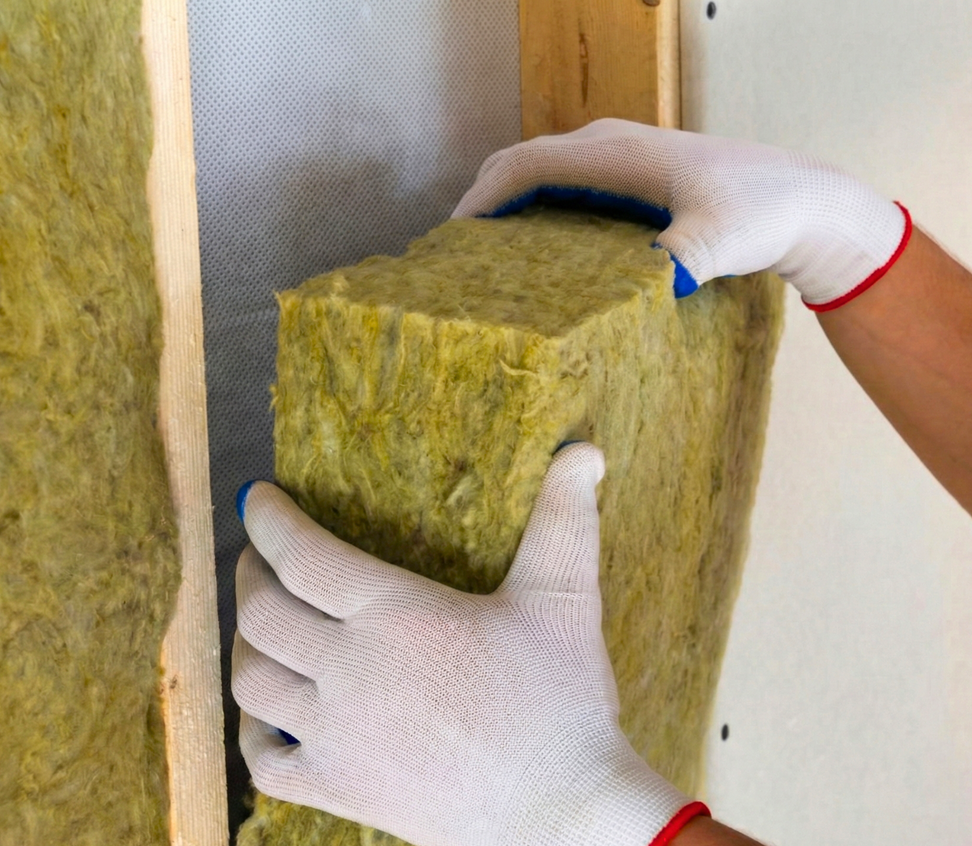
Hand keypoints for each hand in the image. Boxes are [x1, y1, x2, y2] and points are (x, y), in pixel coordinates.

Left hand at [232, 443, 703, 845]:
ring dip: (245, 645)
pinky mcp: (341, 791)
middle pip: (261, 613)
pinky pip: (263, 762)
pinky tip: (268, 715)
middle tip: (258, 560)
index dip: (267, 520)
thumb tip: (587, 450)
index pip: (301, 554)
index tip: (253, 499)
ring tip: (260, 627)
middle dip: (249, 574)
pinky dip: (251, 732)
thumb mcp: (565, 597)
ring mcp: (338, 737)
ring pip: (251, 682)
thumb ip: (567, 518)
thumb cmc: (563, 698)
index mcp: (396, 614)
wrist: (563, 810)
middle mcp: (350, 671)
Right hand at [453, 118, 909, 309]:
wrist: (807, 203)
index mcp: (616, 154)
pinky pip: (569, 183)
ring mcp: (624, 156)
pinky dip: (539, 206)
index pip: (524, 165)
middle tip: (457, 254)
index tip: (451, 241)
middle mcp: (612, 145)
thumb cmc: (762, 215)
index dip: (481, 201)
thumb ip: (678, 261)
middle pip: (524, 162)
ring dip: (509, 201)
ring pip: (545, 171)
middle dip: (484, 200)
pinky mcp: (636, 176)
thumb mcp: (715, 242)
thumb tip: (644, 288)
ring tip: (486, 252)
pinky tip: (540, 247)